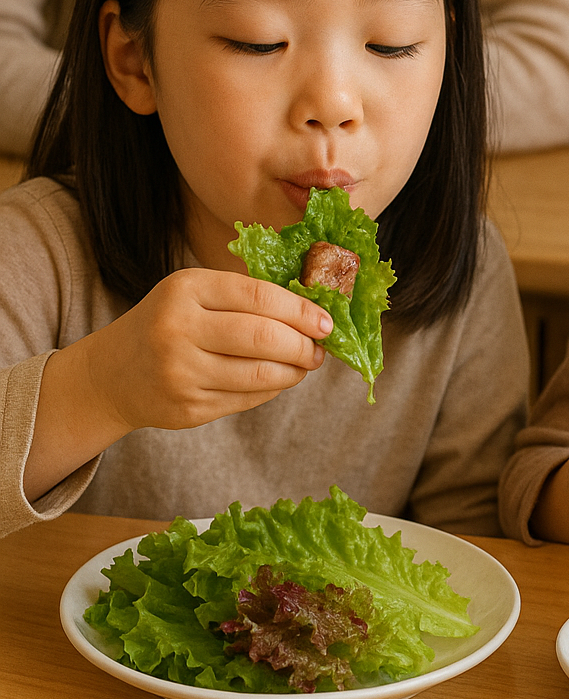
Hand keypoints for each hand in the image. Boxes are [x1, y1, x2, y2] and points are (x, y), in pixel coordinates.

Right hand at [87, 267, 331, 433]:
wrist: (113, 373)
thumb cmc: (169, 322)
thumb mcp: (195, 293)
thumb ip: (246, 297)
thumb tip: (313, 312)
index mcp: (185, 289)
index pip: (259, 296)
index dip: (301, 311)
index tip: (326, 322)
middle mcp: (178, 330)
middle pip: (263, 338)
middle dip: (303, 345)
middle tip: (319, 349)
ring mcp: (180, 373)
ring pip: (260, 374)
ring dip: (294, 371)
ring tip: (305, 364)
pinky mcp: (187, 409)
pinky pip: (247, 398)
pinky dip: (272, 388)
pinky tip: (277, 379)